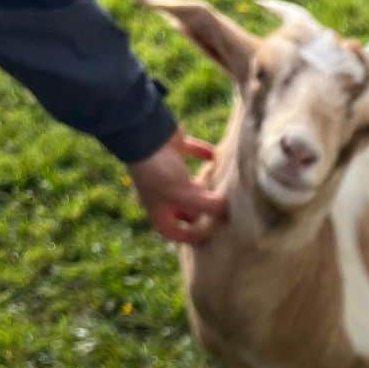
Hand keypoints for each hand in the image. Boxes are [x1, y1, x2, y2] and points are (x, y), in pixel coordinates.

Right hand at [128, 129, 227, 243]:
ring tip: (222, 188)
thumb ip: (207, 205)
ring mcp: (166, 169)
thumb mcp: (183, 194)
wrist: (141, 130)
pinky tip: (216, 155)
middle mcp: (160, 191)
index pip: (171, 231)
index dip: (190, 237)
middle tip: (221, 213)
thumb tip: (227, 210)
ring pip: (188, 182)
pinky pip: (190, 152)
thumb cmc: (158, 170)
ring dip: (204, 185)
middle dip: (201, 212)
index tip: (210, 235)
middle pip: (183, 209)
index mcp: (157, 207)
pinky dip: (203, 153)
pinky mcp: (172, 148)